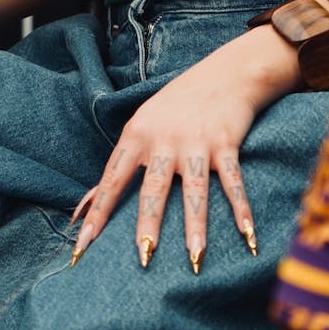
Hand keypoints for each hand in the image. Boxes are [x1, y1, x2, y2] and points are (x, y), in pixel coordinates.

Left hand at [70, 28, 296, 271]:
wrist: (225, 72)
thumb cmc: (176, 106)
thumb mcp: (142, 127)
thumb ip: (117, 169)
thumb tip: (81, 209)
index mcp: (137, 134)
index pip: (113, 179)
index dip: (98, 211)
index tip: (83, 244)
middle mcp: (164, 138)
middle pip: (154, 187)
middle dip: (149, 223)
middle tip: (144, 256)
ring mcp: (196, 141)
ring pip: (195, 189)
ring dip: (196, 225)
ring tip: (195, 257)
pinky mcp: (225, 142)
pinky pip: (232, 182)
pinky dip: (241, 209)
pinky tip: (247, 235)